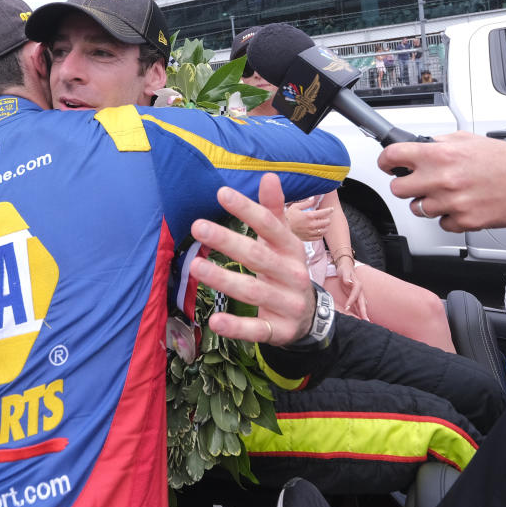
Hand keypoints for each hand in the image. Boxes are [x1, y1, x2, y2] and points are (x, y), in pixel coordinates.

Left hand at [188, 173, 315, 346]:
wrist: (310, 316)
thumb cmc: (286, 269)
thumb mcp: (283, 242)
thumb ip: (274, 211)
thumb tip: (269, 176)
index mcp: (291, 249)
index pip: (270, 226)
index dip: (247, 209)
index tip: (221, 193)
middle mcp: (293, 274)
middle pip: (258, 256)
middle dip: (228, 241)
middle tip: (198, 226)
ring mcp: (288, 303)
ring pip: (254, 291)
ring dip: (224, 279)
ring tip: (196, 266)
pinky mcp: (279, 330)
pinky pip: (257, 329)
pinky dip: (236, 327)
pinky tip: (215, 321)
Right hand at [284, 196, 333, 242]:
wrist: (282, 228)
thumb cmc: (288, 217)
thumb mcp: (295, 207)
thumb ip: (306, 203)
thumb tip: (313, 198)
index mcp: (309, 216)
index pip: (324, 213)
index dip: (329, 210)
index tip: (331, 209)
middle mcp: (311, 225)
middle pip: (326, 222)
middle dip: (328, 219)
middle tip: (326, 217)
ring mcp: (310, 232)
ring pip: (324, 230)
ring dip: (325, 227)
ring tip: (323, 225)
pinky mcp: (308, 238)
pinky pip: (319, 237)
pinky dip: (321, 234)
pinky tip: (318, 231)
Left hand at [333, 258, 368, 319]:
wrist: (346, 268)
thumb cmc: (345, 270)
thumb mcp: (344, 271)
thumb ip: (346, 276)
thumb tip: (349, 282)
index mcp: (357, 285)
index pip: (355, 294)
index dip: (351, 300)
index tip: (347, 307)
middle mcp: (360, 291)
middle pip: (362, 302)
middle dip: (364, 312)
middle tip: (366, 320)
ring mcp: (358, 294)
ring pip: (362, 305)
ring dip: (363, 314)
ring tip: (366, 322)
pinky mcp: (355, 297)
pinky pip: (358, 306)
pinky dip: (359, 312)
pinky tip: (361, 319)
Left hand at [377, 131, 505, 231]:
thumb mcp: (470, 140)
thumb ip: (441, 142)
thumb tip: (420, 144)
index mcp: (441, 155)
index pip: (393, 156)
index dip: (386, 161)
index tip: (387, 165)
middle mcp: (442, 178)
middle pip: (398, 189)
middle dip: (406, 186)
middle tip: (419, 183)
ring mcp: (451, 202)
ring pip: (418, 209)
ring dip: (428, 203)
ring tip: (448, 194)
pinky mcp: (462, 221)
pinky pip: (441, 223)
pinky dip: (449, 217)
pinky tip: (463, 205)